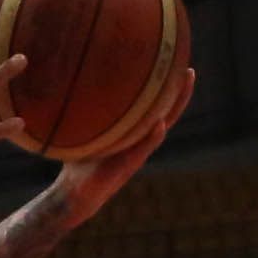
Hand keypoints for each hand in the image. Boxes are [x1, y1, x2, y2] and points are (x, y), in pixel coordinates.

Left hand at [52, 57, 195, 214]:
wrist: (74, 193)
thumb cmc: (79, 161)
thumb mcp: (82, 131)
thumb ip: (84, 112)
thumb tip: (68, 80)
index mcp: (134, 132)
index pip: (155, 106)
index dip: (166, 88)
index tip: (175, 64)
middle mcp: (140, 141)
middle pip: (167, 113)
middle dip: (180, 93)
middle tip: (189, 71)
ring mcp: (137, 152)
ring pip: (163, 127)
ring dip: (175, 108)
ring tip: (183, 88)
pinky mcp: (128, 166)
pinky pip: (143, 149)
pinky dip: (152, 137)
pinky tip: (159, 123)